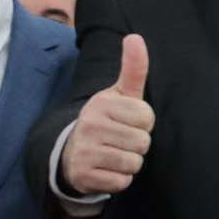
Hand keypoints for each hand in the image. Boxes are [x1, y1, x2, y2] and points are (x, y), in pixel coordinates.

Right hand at [61, 34, 153, 197]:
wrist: (72, 153)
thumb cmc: (105, 121)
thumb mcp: (119, 95)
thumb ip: (132, 69)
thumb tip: (135, 37)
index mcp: (102, 103)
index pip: (147, 118)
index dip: (143, 124)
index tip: (127, 123)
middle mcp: (91, 125)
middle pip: (143, 142)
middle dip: (137, 145)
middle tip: (119, 141)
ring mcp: (85, 151)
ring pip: (134, 163)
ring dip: (129, 163)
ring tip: (114, 155)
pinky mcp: (83, 175)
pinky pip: (121, 181)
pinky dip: (119, 179)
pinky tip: (106, 170)